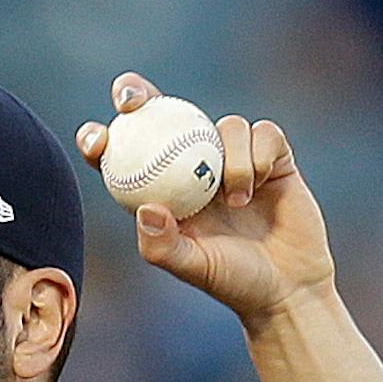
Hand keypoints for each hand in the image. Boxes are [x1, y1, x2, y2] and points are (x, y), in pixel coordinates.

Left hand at [75, 72, 336, 321]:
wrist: (287, 286)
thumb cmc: (232, 281)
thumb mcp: (192, 268)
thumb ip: (163, 245)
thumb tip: (144, 208)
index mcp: (164, 192)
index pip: (126, 156)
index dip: (103, 140)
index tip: (96, 140)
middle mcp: (194, 168)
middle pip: (162, 116)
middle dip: (138, 95)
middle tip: (131, 99)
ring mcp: (233, 158)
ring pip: (223, 126)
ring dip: (229, 157)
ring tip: (236, 201)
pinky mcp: (272, 155)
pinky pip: (262, 133)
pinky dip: (258, 154)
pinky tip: (261, 184)